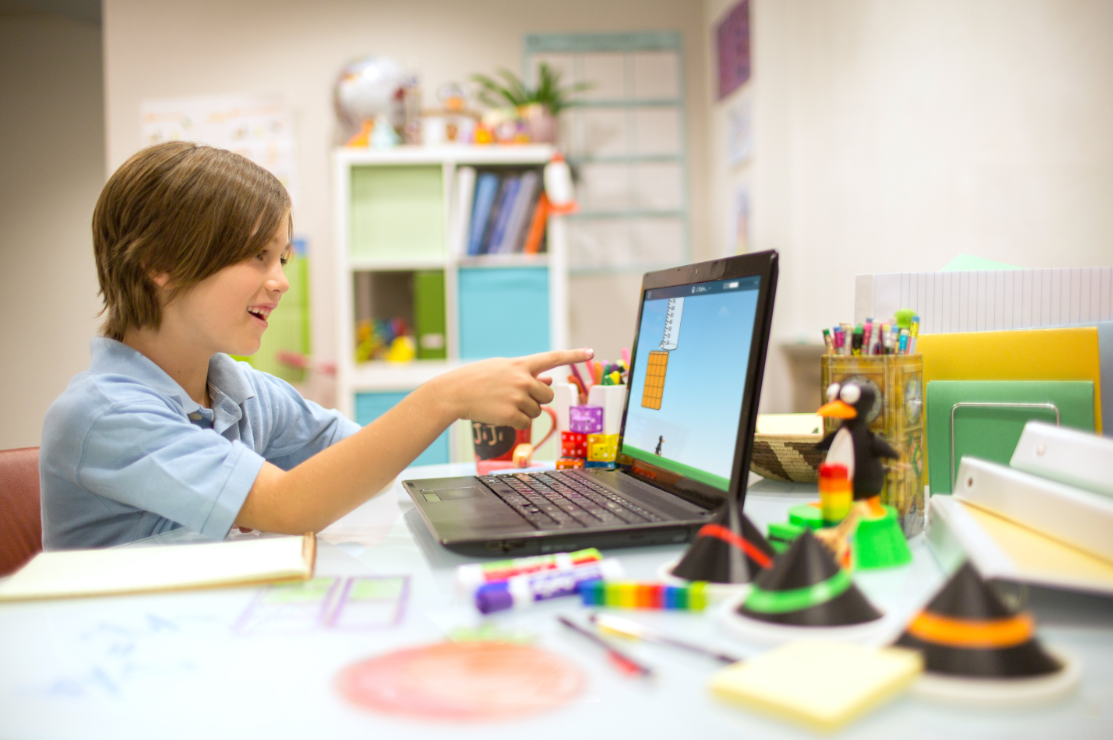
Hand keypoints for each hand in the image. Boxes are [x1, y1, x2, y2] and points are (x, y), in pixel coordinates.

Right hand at [434, 348, 593, 428]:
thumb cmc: (477, 379)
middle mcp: (522, 379)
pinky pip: (525, 423)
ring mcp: (517, 397)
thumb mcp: (502, 369)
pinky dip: (516, 423)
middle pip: (548, 395)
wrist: (454, 392)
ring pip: (537, 411)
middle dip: (538, 399)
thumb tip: (548, 381)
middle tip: (518, 398)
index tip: (591, 353)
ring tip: (503, 404)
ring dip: (525, 411)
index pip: (553, 358)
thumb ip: (526, 374)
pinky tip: (500, 414)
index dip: (573, 355)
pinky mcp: (510, 414)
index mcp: (521, 364)